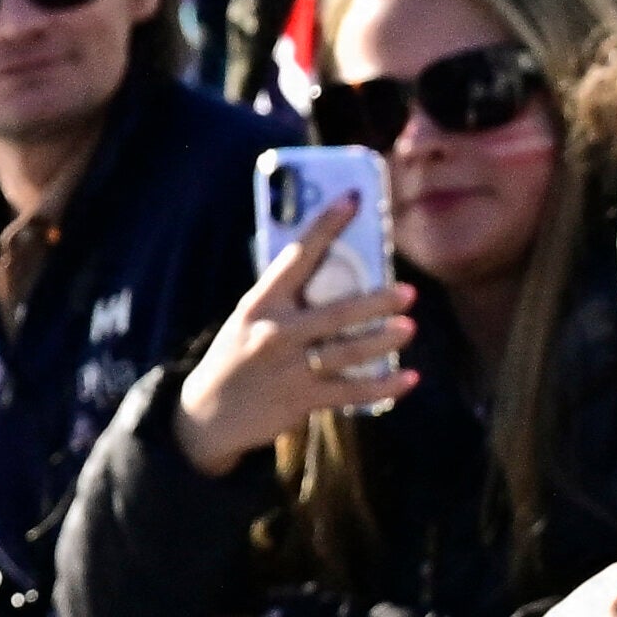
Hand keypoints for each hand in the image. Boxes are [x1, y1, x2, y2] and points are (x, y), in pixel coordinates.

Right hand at [178, 192, 409, 472]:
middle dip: (375, 302)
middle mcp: (274, 333)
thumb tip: (336, 273)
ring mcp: (289, 370)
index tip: (353, 200)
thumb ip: (285, 301)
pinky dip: (383, 387)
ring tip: (409, 328)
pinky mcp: (301, 401)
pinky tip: (409, 379)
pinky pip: (351, 392)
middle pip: (334, 313)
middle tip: (408, 292)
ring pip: (347, 352)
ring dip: (383, 340)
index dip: (326, 226)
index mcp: (260, 304)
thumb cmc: (235, 358)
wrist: (207, 416)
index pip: (297, 257)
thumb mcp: (248, 320)